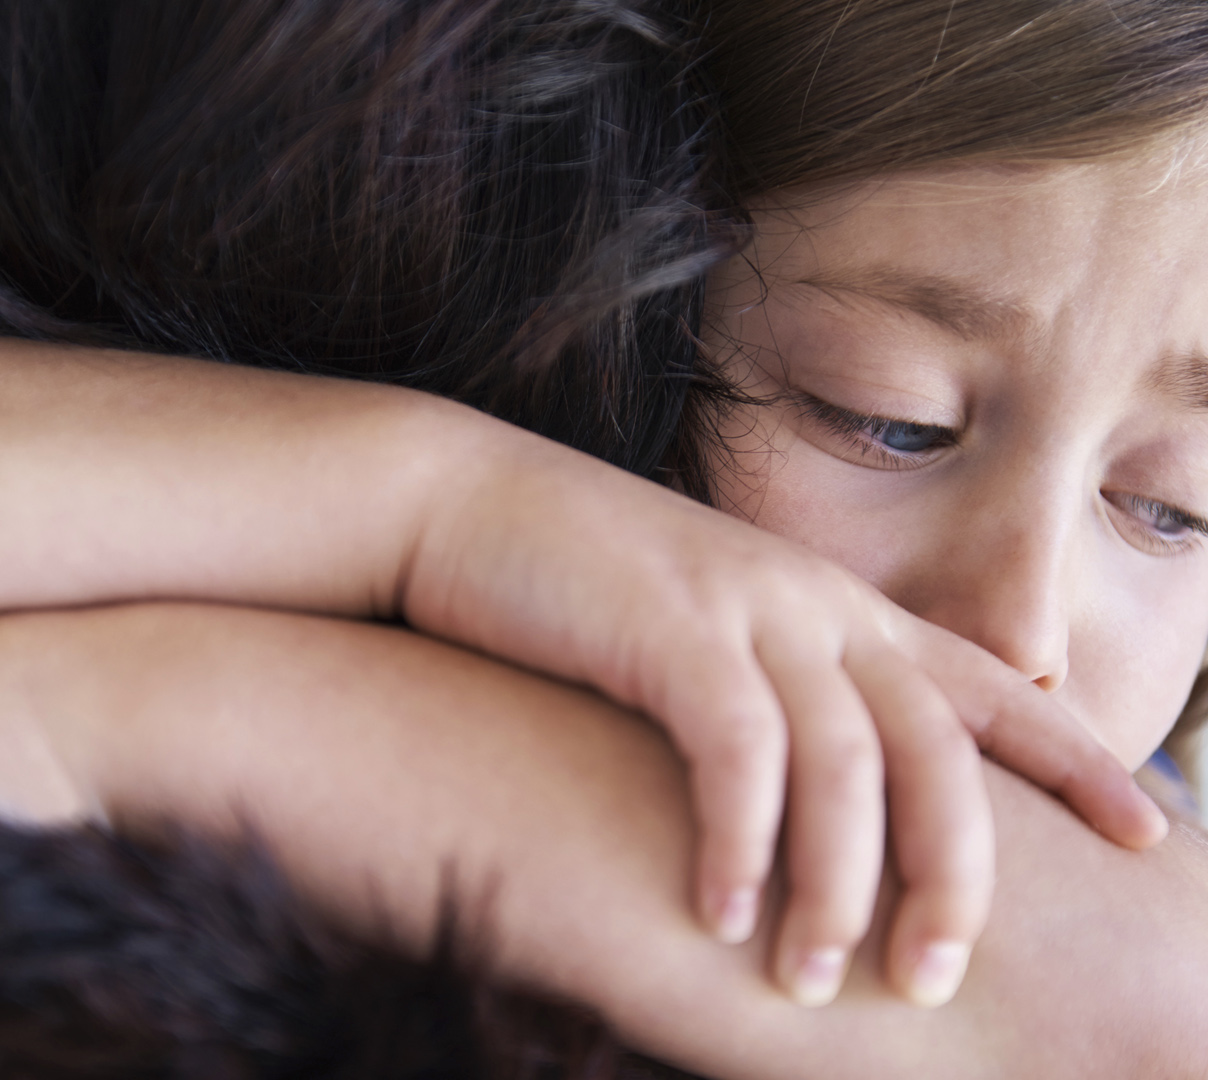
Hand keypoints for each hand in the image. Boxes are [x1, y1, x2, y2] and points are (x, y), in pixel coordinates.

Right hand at [0, 330, 1165, 1005]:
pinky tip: (719, 919)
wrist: (460, 499)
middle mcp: (812, 602)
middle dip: (959, 872)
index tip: (1151, 829)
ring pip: (850, 763)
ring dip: (839, 886)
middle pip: (942, 747)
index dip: (1077, 757)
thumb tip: (808, 794)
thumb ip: (771, 693)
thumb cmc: (578, 589)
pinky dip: (739, 844)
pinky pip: (737, 753)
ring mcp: (742, 608)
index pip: (989, 683)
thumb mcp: (701, 632)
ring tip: (812, 983)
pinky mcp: (665, 627)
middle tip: (935, 977)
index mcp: (832, 606)